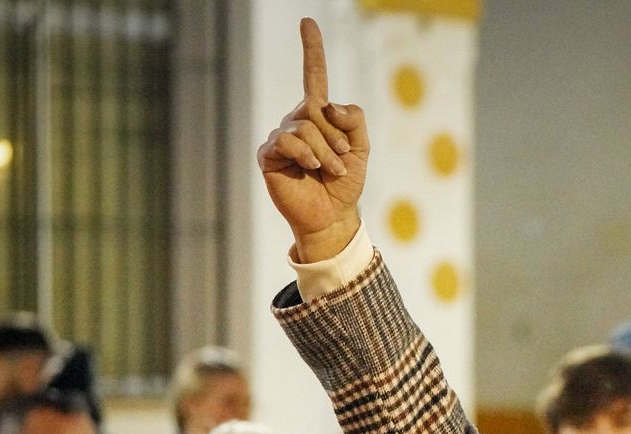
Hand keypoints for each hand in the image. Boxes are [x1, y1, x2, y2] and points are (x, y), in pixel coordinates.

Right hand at [257, 17, 369, 260]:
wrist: (333, 215)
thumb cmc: (345, 183)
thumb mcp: (361, 149)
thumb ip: (354, 120)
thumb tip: (327, 106)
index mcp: (319, 115)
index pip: (314, 76)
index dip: (312, 49)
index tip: (307, 22)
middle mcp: (296, 120)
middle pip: (317, 109)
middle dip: (336, 138)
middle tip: (341, 163)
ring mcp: (281, 136)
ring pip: (305, 127)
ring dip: (325, 153)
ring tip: (330, 172)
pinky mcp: (269, 154)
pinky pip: (287, 141)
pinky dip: (305, 155)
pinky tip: (310, 169)